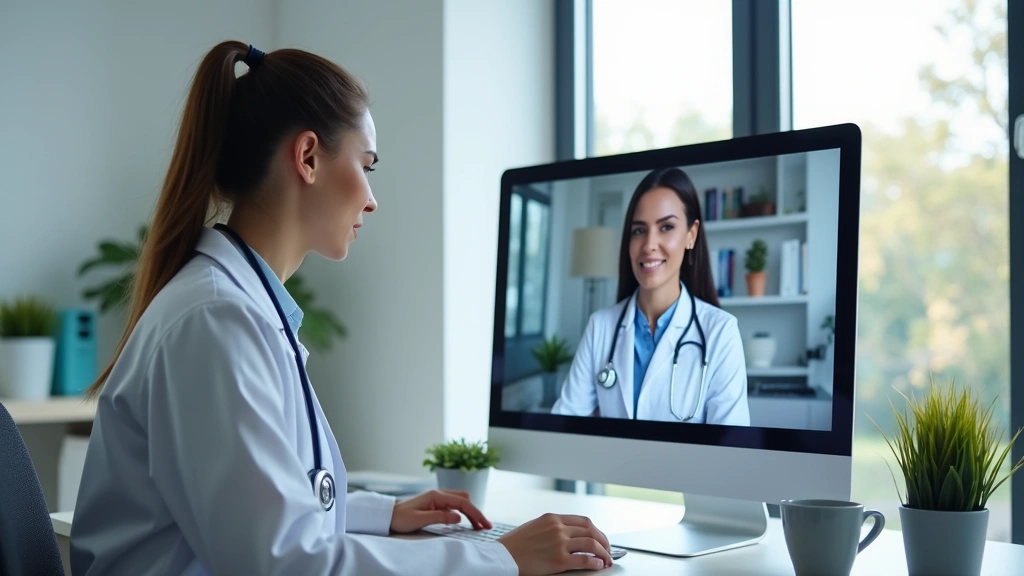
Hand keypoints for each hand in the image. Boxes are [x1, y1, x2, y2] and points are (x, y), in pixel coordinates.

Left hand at [389, 489, 492, 533]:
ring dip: (470, 512)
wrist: (388, 515)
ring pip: (461, 501)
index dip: (475, 513)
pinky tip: (466, 521)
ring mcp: (438, 498)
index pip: (462, 503)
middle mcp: (439, 494)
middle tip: (484, 527)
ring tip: (478, 526)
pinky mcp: (436, 504)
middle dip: (476, 512)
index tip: (484, 524)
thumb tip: (459, 517)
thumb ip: (440, 517)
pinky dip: (463, 512)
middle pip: (465, 500)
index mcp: (437, 496)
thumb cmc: (401, 517)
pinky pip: (454, 505)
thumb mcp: (419, 519)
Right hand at [497, 513, 612, 574]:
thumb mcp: (534, 526)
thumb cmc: (513, 544)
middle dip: (604, 541)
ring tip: (606, 560)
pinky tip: (599, 566)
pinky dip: (596, 563)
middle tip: (608, 549)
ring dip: (604, 552)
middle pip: (591, 530)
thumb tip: (567, 533)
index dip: (596, 530)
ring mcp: (559, 543)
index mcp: (552, 518)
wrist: (502, 557)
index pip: (583, 521)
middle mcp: (558, 528)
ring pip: (592, 544)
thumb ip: (551, 527)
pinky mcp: (559, 560)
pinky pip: (585, 560)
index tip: (600, 538)